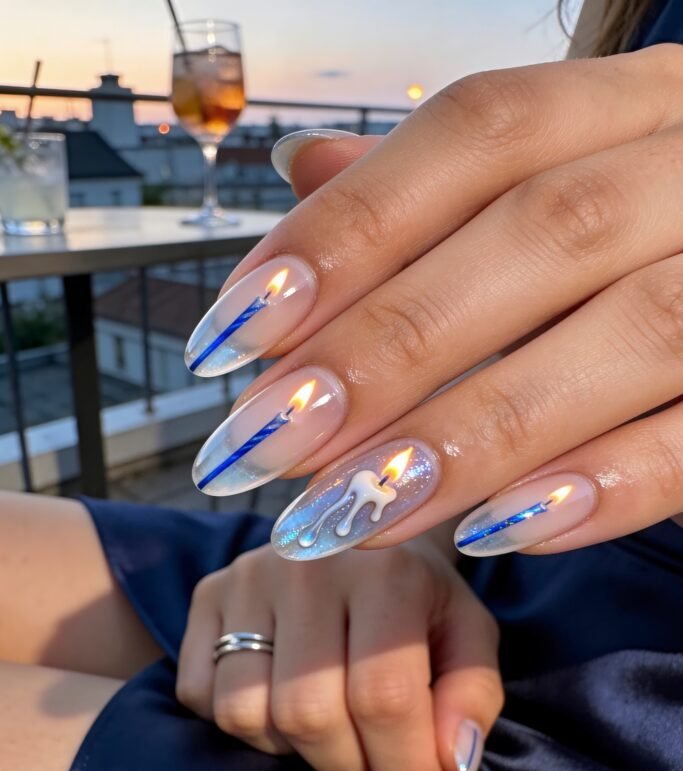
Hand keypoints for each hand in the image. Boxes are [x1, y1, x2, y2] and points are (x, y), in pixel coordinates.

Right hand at [176, 537, 500, 770]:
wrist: (358, 531)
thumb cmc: (419, 600)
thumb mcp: (467, 638)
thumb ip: (472, 699)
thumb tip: (451, 762)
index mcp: (387, 571)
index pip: (382, 696)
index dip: (403, 764)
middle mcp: (307, 565)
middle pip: (309, 713)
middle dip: (348, 765)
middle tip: (373, 756)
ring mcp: (247, 577)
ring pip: (245, 713)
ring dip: (291, 750)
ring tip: (329, 728)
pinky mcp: (207, 594)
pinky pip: (202, 697)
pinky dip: (244, 724)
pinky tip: (282, 699)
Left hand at [188, 47, 682, 559]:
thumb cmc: (640, 242)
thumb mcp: (553, 186)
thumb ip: (434, 193)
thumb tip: (300, 174)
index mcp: (634, 103)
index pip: (480, 130)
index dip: (349, 227)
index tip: (236, 329)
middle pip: (544, 231)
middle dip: (389, 343)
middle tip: (270, 438)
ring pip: (631, 334)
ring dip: (473, 432)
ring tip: (352, 508)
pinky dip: (602, 486)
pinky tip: (492, 532)